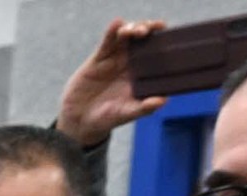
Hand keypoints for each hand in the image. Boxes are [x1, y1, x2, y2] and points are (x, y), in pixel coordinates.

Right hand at [57, 18, 167, 147]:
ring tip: (135, 31)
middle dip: (148, 28)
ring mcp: (115, 59)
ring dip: (132, 27)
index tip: (166, 34)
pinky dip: (112, 31)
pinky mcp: (99, 58)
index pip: (155, 51)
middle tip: (149, 30)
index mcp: (142, 74)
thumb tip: (162, 100)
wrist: (80, 121)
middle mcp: (130, 63)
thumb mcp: (126, 114)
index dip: (161, 40)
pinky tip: (116, 24)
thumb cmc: (107, 119)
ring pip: (126, 36)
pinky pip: (107, 41)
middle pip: (142, 38)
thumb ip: (143, 108)